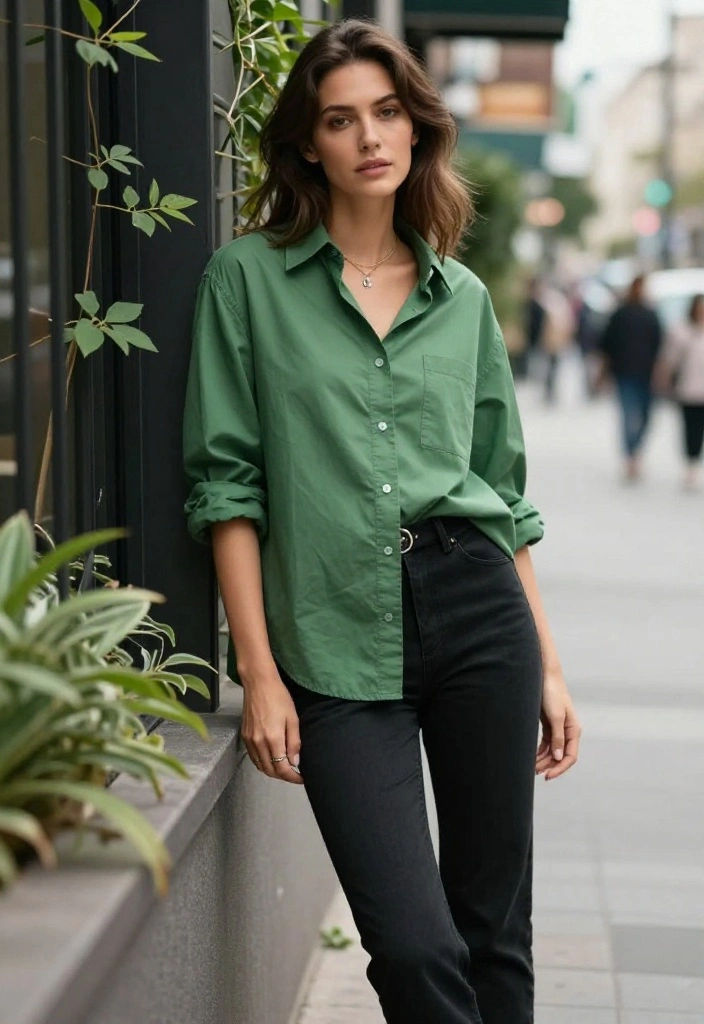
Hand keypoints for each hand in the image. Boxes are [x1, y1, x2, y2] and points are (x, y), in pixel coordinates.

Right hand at [239, 666, 303, 784]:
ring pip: (260, 766)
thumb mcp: (293, 719)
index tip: (301, 778)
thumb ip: (294, 742)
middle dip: (283, 776)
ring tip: (284, 768)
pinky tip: (271, 759)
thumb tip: (294, 762)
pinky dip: (262, 763)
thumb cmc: (279, 698)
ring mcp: (249, 740)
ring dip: (272, 771)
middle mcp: (258, 743)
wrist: (259, 683)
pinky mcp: (244, 736)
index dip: (293, 777)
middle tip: (295, 774)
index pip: (282, 768)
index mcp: (273, 739)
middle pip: (270, 771)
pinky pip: (253, 757)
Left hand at [536, 669, 580, 780]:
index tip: (548, 776)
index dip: (560, 768)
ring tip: (531, 767)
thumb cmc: (552, 693)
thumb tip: (559, 757)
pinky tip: (532, 757)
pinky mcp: (548, 725)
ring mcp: (557, 728)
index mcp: (573, 730)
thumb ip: (558, 737)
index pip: (570, 756)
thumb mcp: (556, 716)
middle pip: (560, 756)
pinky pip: (546, 743)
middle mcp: (567, 731)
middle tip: (535, 773)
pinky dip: (540, 751)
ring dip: (543, 760)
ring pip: (552, 751)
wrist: (544, 676)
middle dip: (549, 765)